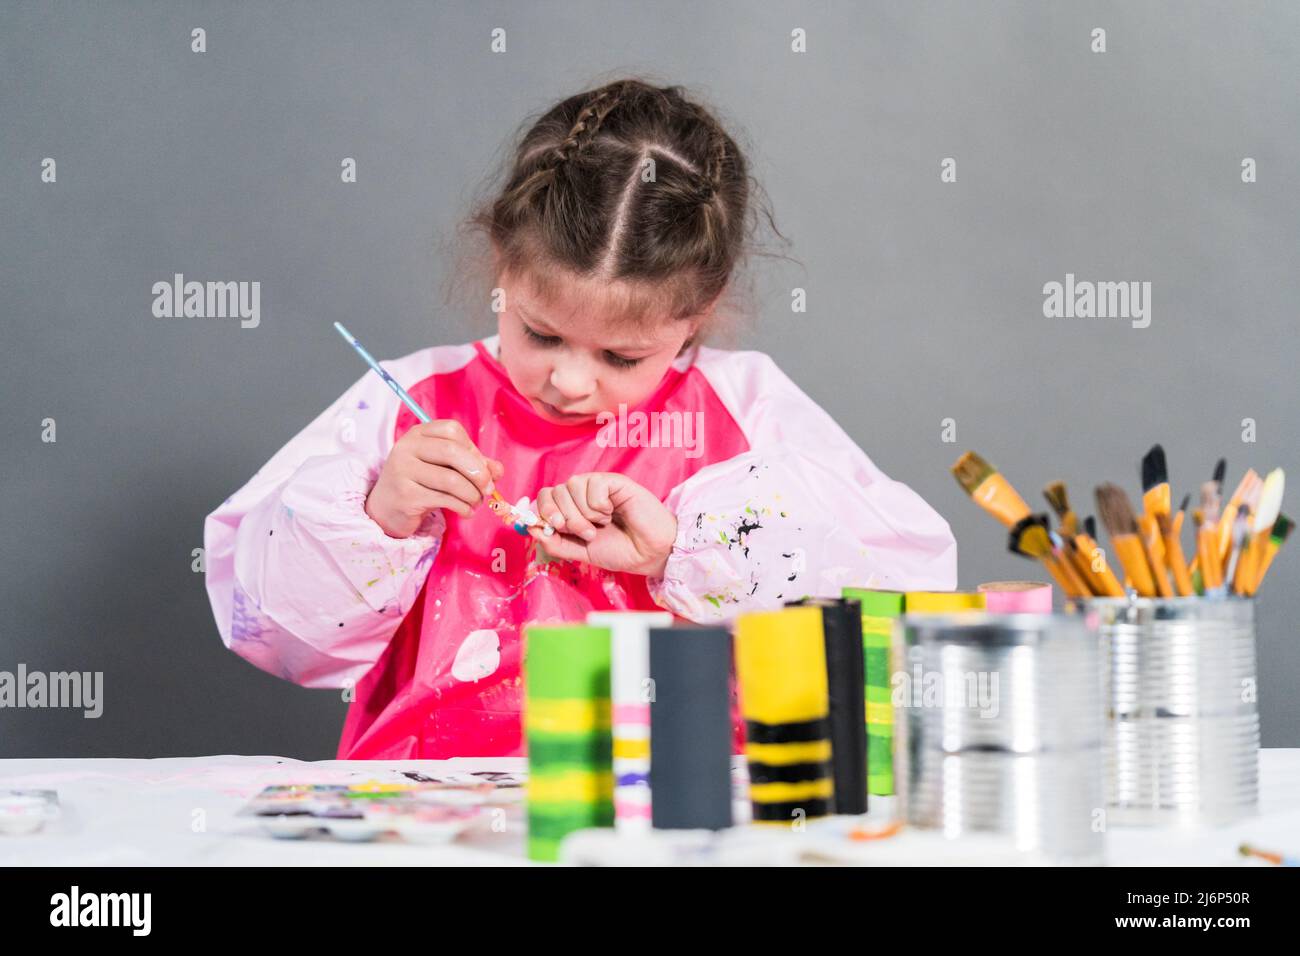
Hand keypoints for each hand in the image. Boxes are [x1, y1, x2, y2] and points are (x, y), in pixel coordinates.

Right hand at [365, 420, 503, 537]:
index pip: (452, 430)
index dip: (473, 449)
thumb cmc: (420, 483)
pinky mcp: (405, 495)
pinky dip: (463, 507)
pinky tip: (466, 511)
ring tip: (476, 503)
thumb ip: (472, 464)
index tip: (481, 467)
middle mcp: (407, 448)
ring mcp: (403, 470)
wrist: (386, 508)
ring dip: (472, 494)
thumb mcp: (444, 468)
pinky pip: (444, 499)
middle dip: (478, 472)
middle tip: (488, 489)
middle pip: (452, 451)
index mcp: (418, 434)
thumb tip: (498, 471)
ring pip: (451, 479)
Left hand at [530, 473, 676, 576]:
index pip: (544, 497)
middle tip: (587, 533)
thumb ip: (554, 542)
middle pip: (554, 492)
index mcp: (571, 509)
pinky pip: (592, 484)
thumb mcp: (579, 552)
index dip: (543, 512)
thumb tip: (529, 527)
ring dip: (584, 514)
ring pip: (571, 486)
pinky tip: (612, 511)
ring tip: (602, 525)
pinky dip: (599, 504)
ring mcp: (597, 486)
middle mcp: (581, 495)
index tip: (555, 529)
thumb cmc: (618, 551)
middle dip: (566, 518)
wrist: (648, 553)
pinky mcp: (614, 481)